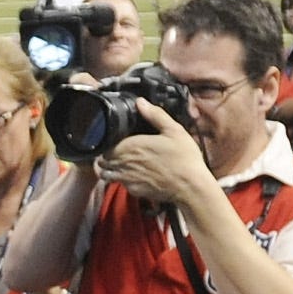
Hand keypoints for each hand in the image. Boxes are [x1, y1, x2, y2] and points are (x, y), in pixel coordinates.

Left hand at [95, 97, 210, 205]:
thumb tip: (140, 102)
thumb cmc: (184, 158)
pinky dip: (121, 180)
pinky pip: (120, 185)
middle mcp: (124, 163)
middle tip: (116, 151)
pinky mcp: (134, 191)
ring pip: (106, 174)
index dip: (107, 142)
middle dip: (106, 156)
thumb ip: (155, 115)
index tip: (114, 140)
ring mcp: (127, 179)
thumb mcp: (174, 130)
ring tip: (119, 164)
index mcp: (131, 146)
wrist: (190, 186)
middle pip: (101, 161)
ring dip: (109, 169)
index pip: (105, 145)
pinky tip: (133, 175)